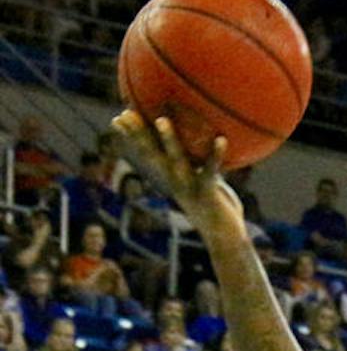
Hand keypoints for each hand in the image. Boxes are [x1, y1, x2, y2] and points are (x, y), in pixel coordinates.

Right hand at [110, 111, 245, 243]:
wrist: (224, 237)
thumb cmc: (216, 206)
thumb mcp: (203, 182)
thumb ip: (199, 165)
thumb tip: (203, 142)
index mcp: (170, 177)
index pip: (147, 153)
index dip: (132, 137)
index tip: (118, 117)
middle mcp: (174, 181)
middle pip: (152, 154)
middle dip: (139, 134)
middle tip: (126, 114)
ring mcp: (189, 187)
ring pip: (176, 160)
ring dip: (168, 140)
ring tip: (161, 120)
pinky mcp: (208, 192)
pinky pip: (211, 171)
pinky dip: (215, 155)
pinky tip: (221, 139)